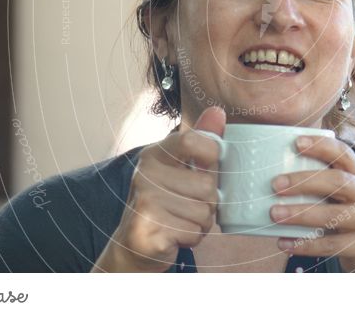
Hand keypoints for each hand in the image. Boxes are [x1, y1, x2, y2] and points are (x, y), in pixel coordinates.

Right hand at [92, 106, 224, 271]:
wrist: (136, 244)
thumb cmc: (167, 202)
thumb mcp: (183, 168)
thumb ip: (203, 140)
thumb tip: (218, 111)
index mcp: (154, 154)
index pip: (191, 140)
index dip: (212, 153)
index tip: (209, 165)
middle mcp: (144, 174)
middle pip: (207, 185)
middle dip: (209, 202)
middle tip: (191, 205)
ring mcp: (143, 202)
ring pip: (203, 212)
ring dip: (201, 222)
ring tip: (183, 220)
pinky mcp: (147, 230)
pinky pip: (193, 232)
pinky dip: (192, 237)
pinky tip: (175, 234)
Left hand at [270, 135, 354, 272]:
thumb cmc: (354, 215)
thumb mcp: (349, 193)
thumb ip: (325, 181)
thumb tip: (276, 173)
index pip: (342, 153)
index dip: (320, 145)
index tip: (296, 143)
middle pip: (336, 181)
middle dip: (304, 181)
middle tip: (275, 185)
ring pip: (332, 215)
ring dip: (300, 214)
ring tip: (274, 213)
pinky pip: (330, 244)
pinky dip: (305, 244)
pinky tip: (284, 243)